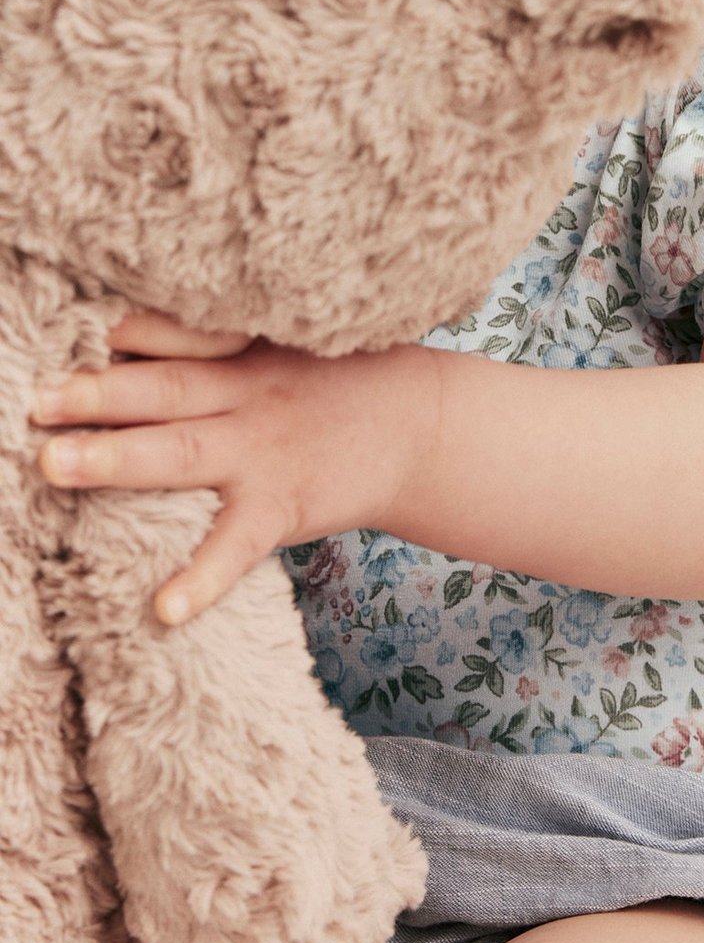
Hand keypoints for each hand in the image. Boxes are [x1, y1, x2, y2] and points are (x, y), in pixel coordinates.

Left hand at [29, 309, 436, 627]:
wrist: (425, 428)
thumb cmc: (347, 381)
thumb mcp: (293, 340)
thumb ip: (224, 340)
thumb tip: (129, 333)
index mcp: (249, 352)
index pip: (180, 337)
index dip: (129, 336)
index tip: (80, 335)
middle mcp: (250, 394)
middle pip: (164, 390)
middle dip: (96, 395)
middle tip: (35, 402)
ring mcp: (265, 452)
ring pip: (180, 452)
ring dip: (115, 458)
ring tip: (54, 465)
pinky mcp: (284, 507)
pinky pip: (235, 548)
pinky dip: (200, 580)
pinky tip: (163, 609)